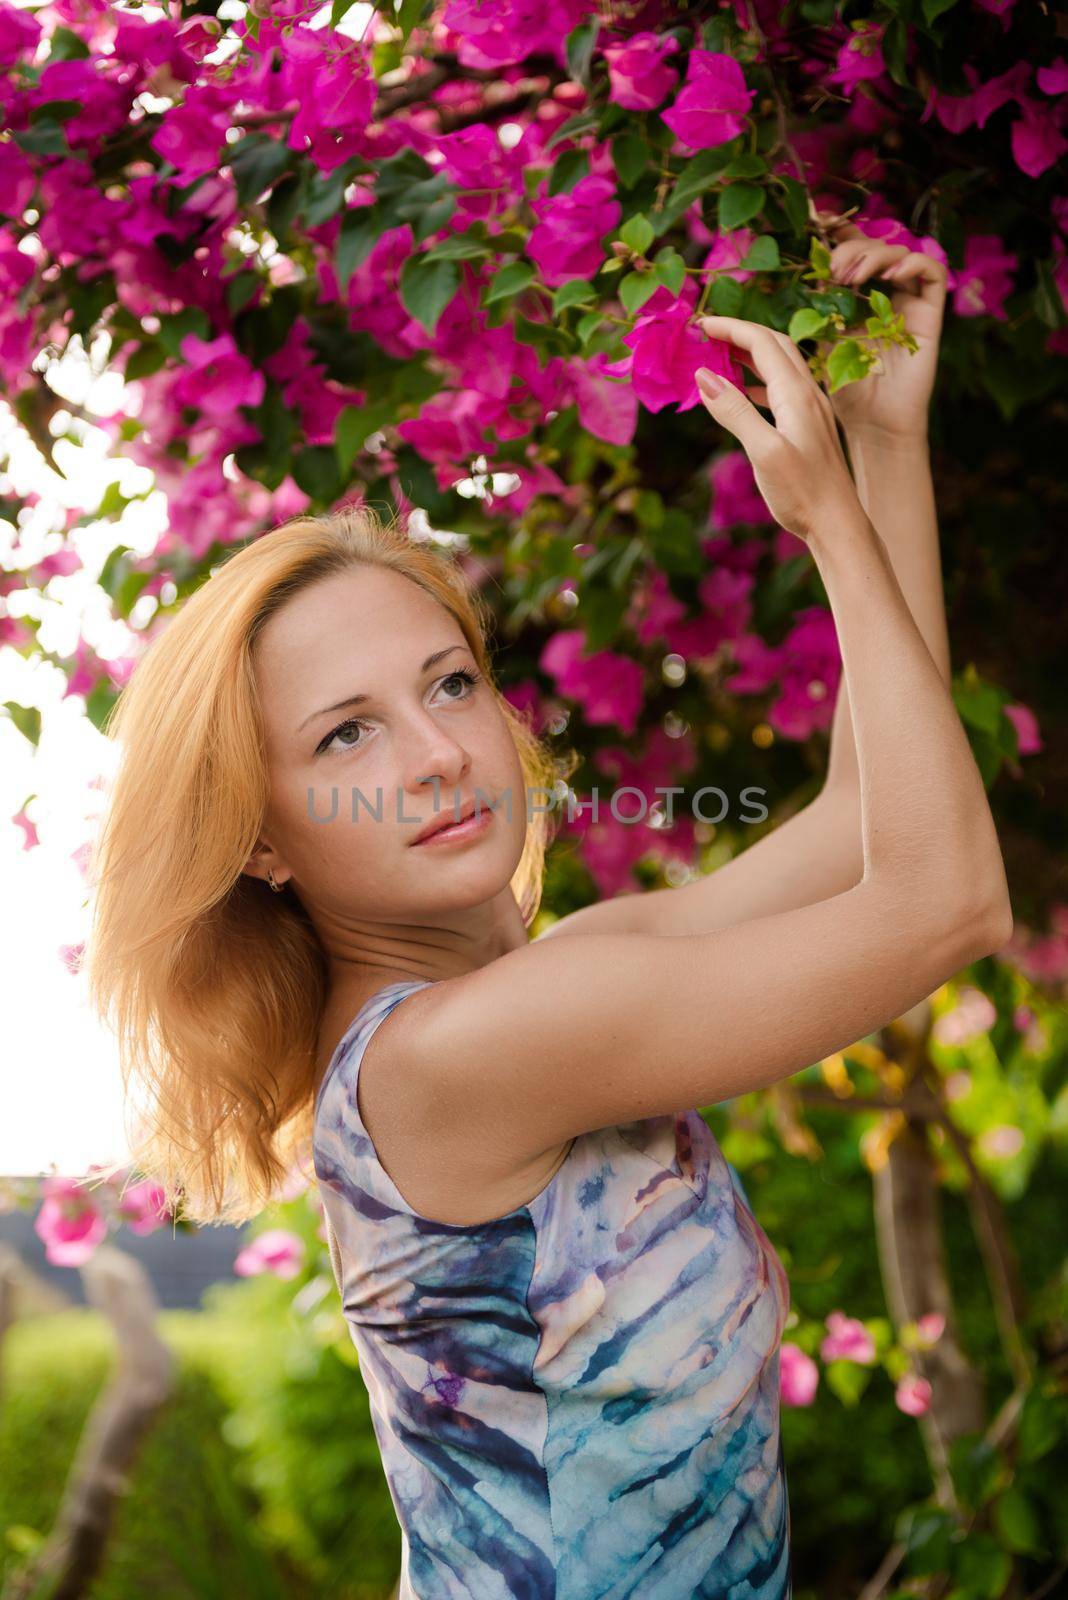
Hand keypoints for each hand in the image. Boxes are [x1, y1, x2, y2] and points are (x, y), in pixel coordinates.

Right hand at [695, 314, 867, 543]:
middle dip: (740, 333)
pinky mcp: (810, 427)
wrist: (838, 524)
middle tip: (707, 335)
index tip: (699, 324)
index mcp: (797, 394)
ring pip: (781, 365)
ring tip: (720, 356)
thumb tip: (703, 375)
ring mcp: (812, 410)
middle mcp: (808, 394)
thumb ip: (734, 411)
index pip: (761, 342)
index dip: (730, 328)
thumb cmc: (802, 493)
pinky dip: (759, 380)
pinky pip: (783, 389)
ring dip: (750, 354)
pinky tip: (745, 392)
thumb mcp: (763, 452)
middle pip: (775, 345)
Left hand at [814, 210, 948, 441]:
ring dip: (873, 256)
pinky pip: (932, 272)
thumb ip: (809, 311)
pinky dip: (913, 264)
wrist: (873, 423)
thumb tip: (793, 280)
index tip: (816, 220)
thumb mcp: (818, 343)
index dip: (837, 229)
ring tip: (849, 278)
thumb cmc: (844, 390)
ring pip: (899, 253)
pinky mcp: (930, 312)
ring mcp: (907, 300)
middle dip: (850, 248)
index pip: (849, 248)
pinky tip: (891, 275)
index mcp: (854, 295)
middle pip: (872, 245)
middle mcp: (882, 292)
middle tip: (831, 270)